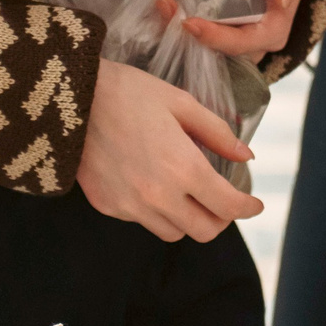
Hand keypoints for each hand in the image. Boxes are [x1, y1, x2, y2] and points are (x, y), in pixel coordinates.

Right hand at [76, 60, 262, 241]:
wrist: (70, 99)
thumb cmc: (129, 93)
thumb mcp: (180, 102)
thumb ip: (217, 133)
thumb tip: (246, 156)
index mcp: (183, 168)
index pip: (228, 206)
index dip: (248, 207)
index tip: (254, 203)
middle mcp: (159, 196)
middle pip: (204, 231)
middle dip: (221, 218)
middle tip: (223, 201)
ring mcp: (130, 205)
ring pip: (173, 233)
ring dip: (188, 218)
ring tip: (187, 194)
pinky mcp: (108, 206)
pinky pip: (142, 221)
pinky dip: (155, 211)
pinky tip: (152, 185)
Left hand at [157, 0, 310, 59]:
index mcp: (272, 32)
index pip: (241, 44)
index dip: (215, 38)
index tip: (189, 23)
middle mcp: (252, 44)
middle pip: (217, 49)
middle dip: (187, 33)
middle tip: (165, 7)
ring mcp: (234, 39)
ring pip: (202, 45)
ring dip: (176, 29)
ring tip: (161, 4)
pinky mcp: (219, 31)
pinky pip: (196, 35)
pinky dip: (175, 24)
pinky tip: (162, 7)